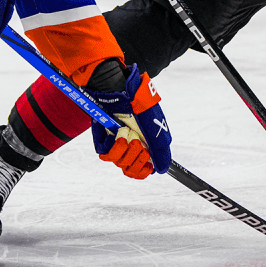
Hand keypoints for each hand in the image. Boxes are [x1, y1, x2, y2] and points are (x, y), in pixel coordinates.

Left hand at [88, 63, 171, 178]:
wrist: (126, 96)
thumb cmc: (144, 112)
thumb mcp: (158, 134)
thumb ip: (161, 153)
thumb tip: (162, 170)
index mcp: (144, 148)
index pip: (140, 170)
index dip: (142, 170)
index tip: (147, 165)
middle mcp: (130, 148)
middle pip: (129, 168)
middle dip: (135, 155)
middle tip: (138, 140)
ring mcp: (116, 145)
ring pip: (118, 161)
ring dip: (125, 147)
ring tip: (127, 132)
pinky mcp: (104, 140)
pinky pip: (105, 153)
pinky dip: (112, 145)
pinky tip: (117, 133)